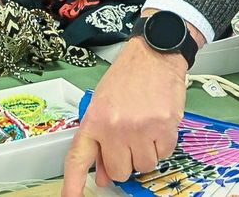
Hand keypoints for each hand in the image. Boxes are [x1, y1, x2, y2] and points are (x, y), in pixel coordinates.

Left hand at [61, 35, 190, 194]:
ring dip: (146, 153)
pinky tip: (158, 125)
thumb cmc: (127, 77)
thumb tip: (104, 175)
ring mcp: (141, 129)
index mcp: (95, 120)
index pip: (79, 159)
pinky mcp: (165, 128)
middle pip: (121, 171)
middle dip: (126, 162)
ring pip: (144, 167)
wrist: (154, 54)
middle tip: (130, 141)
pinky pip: (164, 156)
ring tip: (145, 128)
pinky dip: (162, 145)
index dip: (73, 184)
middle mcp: (115, 127)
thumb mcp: (103, 104)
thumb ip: (101, 141)